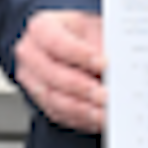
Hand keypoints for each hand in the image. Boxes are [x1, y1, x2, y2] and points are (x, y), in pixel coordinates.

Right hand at [15, 9, 106, 132]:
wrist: (80, 49)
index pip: (55, 42)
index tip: (104, 63)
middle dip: (82, 87)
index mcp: (42, 28)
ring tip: (105, 110)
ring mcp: (33, 80)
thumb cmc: (86, 36)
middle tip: (106, 93)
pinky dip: (81, 118)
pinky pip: (59, 114)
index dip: (79, 54)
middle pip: (52, 74)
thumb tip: (116, 62)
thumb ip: (102, 45)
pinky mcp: (42, 102)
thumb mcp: (95, 29)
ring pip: (54, 99)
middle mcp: (31, 55)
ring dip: (83, 108)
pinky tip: (98, 117)